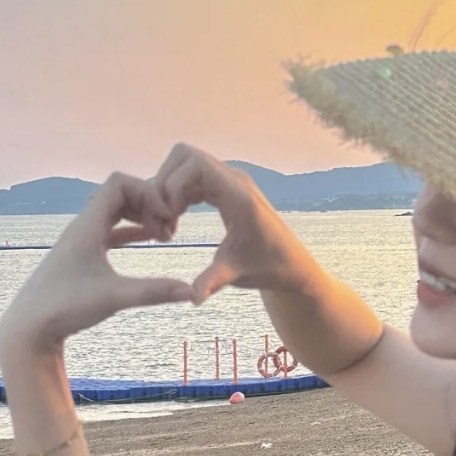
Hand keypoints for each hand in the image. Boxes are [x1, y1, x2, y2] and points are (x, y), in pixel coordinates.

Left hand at [0, 172, 194, 352]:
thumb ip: (154, 292)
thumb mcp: (114, 298)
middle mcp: (82, 226)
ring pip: (115, 211)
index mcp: (87, 226)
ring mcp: (81, 239)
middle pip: (119, 192)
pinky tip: (150, 240)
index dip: (147, 192)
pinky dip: (131, 230)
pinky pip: (110, 230)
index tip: (166, 216)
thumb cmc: (66, 309)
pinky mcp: (82, 254)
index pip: (119, 183)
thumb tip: (192, 293)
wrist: (29, 327)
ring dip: (140, 215)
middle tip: (170, 227)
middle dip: (148, 202)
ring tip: (164, 235)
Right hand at [149, 144, 307, 303]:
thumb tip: (193, 298)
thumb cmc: (269, 268)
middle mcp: (234, 180)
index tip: (171, 215)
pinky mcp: (225, 188)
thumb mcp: (238, 274)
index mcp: (238, 196)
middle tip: (164, 217)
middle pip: (185, 156)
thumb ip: (213, 281)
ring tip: (169, 221)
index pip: (196, 164)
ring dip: (170, 187)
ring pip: (186, 164)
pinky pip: (193, 177)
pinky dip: (179, 192)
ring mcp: (229, 182)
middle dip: (166, 182)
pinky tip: (177, 219)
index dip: (174, 184)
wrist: (292, 264)